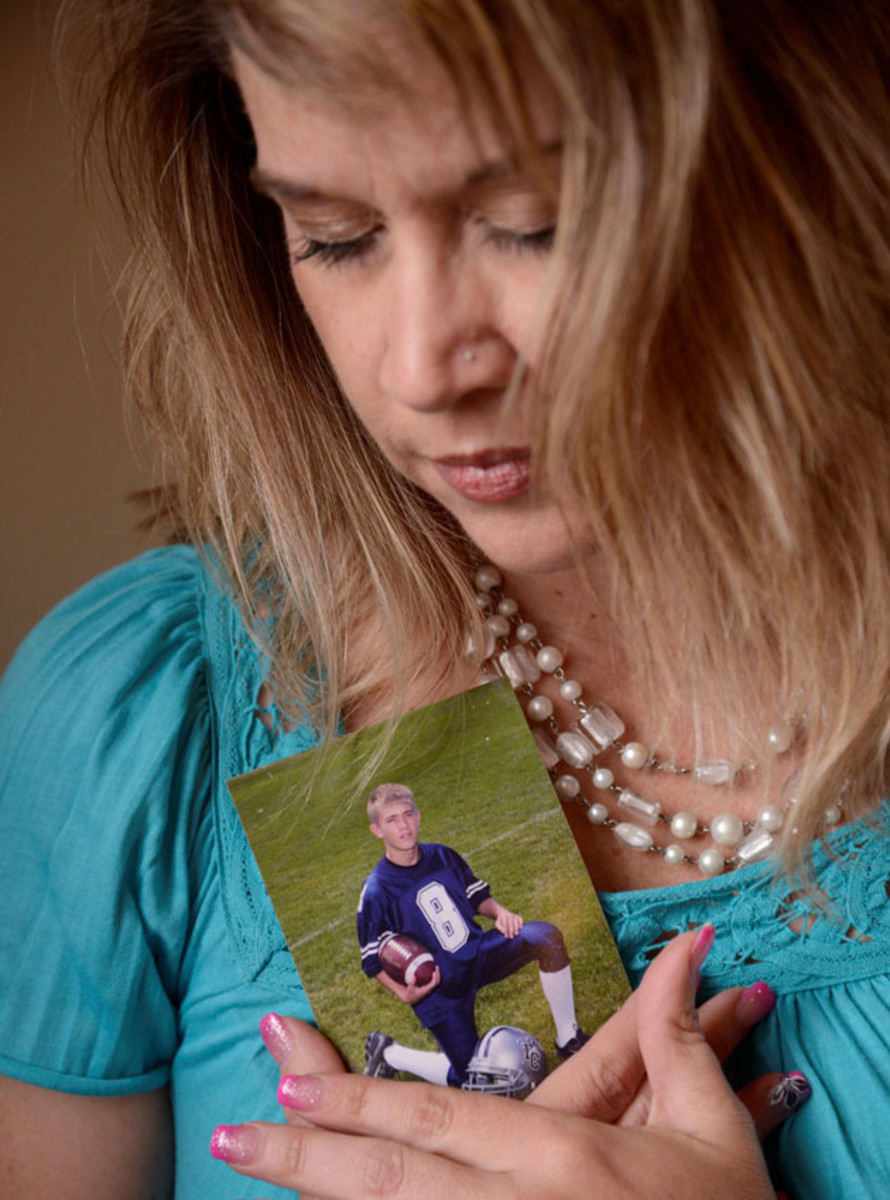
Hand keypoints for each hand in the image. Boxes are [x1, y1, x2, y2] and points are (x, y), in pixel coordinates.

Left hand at [213, 929, 807, 1197]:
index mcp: (562, 1155)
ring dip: (318, 1195)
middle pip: (389, 1178)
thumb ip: (677, 1039)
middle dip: (303, 1152)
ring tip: (248, 1158)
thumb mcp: (711, 1126)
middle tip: (233, 1128)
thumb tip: (686, 954)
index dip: (358, 1094)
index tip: (288, 1070)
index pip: (437, 1117)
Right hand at [403, 965, 439, 1003]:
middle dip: (438, 974)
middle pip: (437, 982)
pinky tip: (432, 971)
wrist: (410, 999)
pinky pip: (433, 982)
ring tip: (436, 967)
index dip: (435, 978)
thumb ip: (411, 983)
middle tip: (436, 966)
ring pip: (436, 982)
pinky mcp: (428, 988)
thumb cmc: (410, 994)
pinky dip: (434, 976)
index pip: (433, 984)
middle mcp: (429, 990)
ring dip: (437, 974)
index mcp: (426, 990)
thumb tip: (414, 976)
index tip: (433, 972)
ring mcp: (429, 989)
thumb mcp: (409, 989)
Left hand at [494, 906, 522, 937]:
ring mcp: (514, 916)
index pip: (505, 924)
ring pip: (516, 922)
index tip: (506, 936)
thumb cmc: (500, 921)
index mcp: (504, 916)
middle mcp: (510, 915)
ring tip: (516, 934)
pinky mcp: (518, 917)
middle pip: (511, 923)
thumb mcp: (498, 924)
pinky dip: (521, 923)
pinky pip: (520, 919)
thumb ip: (500, 928)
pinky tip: (520, 928)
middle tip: (511, 937)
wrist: (503, 914)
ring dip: (516, 928)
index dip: (506, 930)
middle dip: (511, 931)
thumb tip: (504, 932)